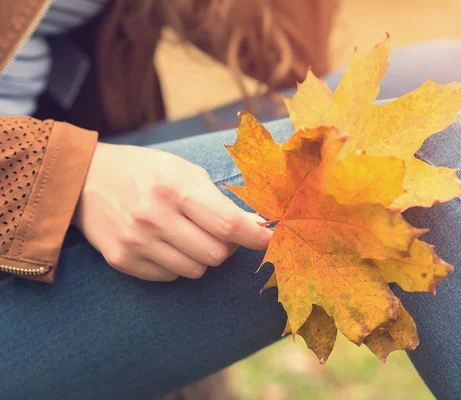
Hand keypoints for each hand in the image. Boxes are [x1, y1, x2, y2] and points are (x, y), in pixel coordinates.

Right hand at [72, 142, 271, 280]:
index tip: (272, 240)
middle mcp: (154, 217)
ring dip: (202, 256)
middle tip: (219, 232)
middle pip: (216, 255)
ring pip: (196, 270)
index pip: (228, 225)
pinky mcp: (122, 260)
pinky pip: (171, 277)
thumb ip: (220, 200)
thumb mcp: (184, 172)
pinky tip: (165, 243)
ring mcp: (136, 241)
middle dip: (227, 247)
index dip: (256, 237)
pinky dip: (177, 264)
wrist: (87, 179)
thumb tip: (258, 226)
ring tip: (188, 234)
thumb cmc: (147, 171)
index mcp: (175, 188)